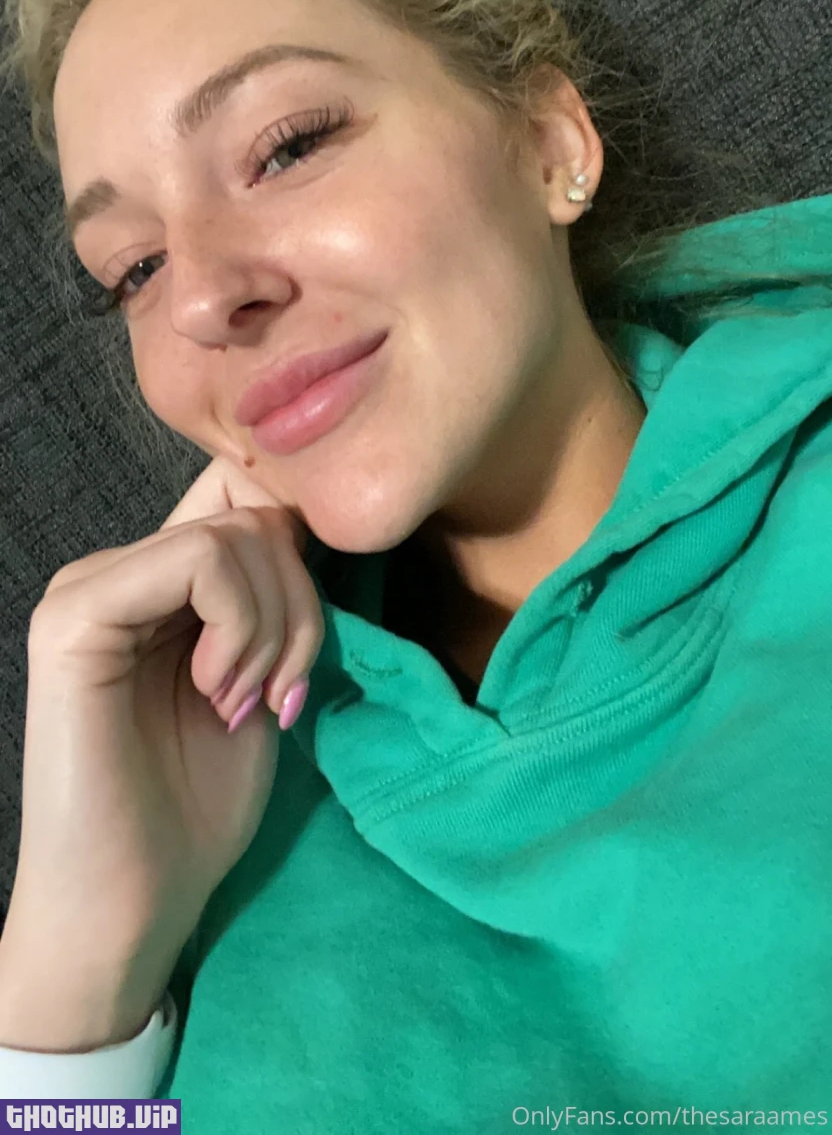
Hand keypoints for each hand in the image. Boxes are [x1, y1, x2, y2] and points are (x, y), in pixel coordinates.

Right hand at [3, 454, 324, 1031]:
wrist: (132, 907)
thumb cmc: (196, 809)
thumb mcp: (262, 680)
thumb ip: (274, 602)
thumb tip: (315, 523)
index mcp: (155, 584)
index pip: (244, 494)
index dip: (301, 548)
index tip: (304, 649)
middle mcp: (115, 571)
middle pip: (253, 516)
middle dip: (299, 605)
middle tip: (281, 694)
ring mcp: (87, 587)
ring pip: (234, 534)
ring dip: (273, 627)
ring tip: (248, 704)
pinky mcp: (74, 617)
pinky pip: (195, 560)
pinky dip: (239, 626)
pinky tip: (219, 694)